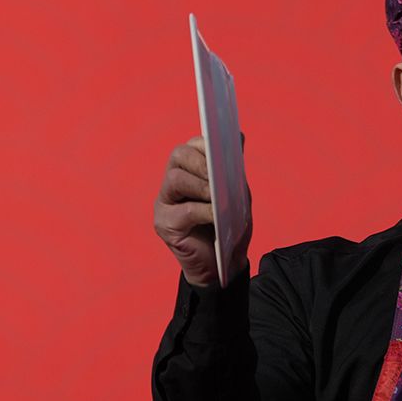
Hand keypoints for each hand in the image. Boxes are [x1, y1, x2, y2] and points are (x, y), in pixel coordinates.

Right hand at [153, 135, 250, 288]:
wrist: (225, 262)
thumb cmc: (229, 225)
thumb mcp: (236, 193)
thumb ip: (233, 169)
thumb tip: (237, 138)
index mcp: (188, 171)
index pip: (190, 146)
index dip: (205, 145)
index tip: (222, 151)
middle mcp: (172, 183)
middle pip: (178, 156)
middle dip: (200, 161)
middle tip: (218, 174)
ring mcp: (165, 203)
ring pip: (175, 179)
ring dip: (200, 185)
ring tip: (217, 195)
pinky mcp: (164, 225)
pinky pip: (182, 211)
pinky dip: (203, 210)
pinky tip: (216, 215)